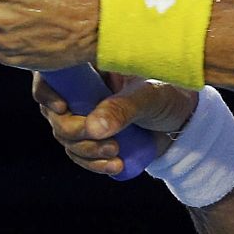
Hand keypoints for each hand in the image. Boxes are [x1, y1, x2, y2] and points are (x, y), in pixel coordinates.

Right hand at [32, 70, 198, 177]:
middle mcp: (84, 90)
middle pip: (55, 113)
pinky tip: (114, 166)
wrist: (185, 123)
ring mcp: (87, 115)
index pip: (53, 74)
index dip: (47, 91)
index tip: (62, 108)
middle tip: (98, 137)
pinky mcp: (95, 137)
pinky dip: (92, 164)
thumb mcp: (149, 97)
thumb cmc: (169, 96)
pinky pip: (79, 153)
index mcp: (91, 67)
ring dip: (85, 151)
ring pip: (65, 137)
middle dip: (72, 131)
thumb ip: (123, 108)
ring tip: (115, 153)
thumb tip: (92, 127)